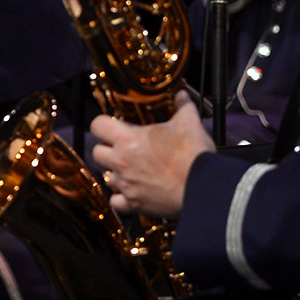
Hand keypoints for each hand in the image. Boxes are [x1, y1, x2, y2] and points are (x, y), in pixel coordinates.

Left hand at [90, 91, 212, 219]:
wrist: (202, 188)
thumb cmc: (193, 155)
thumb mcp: (189, 123)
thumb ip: (182, 106)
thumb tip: (182, 95)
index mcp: (128, 139)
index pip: (97, 126)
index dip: (103, 124)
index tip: (114, 126)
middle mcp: (121, 162)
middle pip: (97, 152)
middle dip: (107, 149)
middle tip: (124, 148)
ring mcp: (126, 184)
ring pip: (106, 177)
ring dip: (115, 173)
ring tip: (131, 170)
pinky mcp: (134, 204)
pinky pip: (116, 202)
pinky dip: (121, 198)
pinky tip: (132, 192)